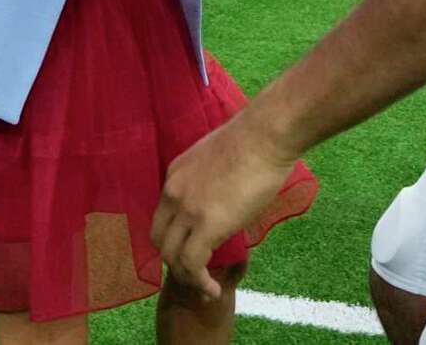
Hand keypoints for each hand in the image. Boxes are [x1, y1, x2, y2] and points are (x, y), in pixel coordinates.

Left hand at [151, 113, 295, 299]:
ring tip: (206, 288)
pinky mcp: (206, 225)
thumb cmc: (254, 140)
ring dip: (187, 277)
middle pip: (160, 239)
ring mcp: (187, 209)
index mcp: (175, 175)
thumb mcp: (218, 160)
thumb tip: (224, 199)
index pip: (163, 217)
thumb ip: (211, 182)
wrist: (265, 135)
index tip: (192, 253)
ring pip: (172, 256)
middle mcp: (173, 193)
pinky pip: (192, 264)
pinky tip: (213, 289)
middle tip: (196, 274)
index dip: (174, 240)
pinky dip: (200, 282)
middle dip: (175, 261)